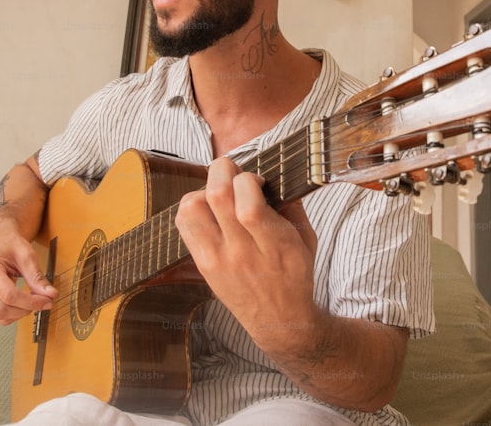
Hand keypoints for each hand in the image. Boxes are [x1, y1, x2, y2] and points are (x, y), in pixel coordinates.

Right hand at [0, 230, 57, 325]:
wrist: (0, 243)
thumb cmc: (10, 246)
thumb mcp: (27, 255)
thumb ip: (37, 276)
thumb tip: (50, 294)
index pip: (8, 294)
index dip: (30, 302)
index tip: (47, 301)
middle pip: (1, 309)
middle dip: (25, 309)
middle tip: (43, 303)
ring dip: (20, 313)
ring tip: (33, 301)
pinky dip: (14, 314)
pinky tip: (22, 304)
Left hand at [174, 158, 319, 349]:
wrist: (279, 321)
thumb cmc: (295, 276)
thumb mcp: (307, 239)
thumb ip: (291, 205)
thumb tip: (271, 174)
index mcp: (274, 245)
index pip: (248, 204)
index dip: (248, 179)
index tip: (256, 181)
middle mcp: (241, 253)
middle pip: (216, 196)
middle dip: (223, 170)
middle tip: (234, 173)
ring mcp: (217, 260)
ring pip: (191, 208)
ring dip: (203, 189)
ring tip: (220, 193)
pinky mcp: (202, 265)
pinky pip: (184, 224)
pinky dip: (193, 207)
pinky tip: (210, 210)